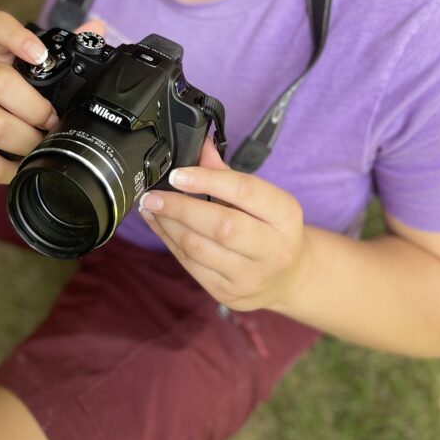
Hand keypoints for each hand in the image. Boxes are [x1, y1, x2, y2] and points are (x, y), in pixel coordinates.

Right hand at [0, 12, 104, 184]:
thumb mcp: (20, 66)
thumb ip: (59, 48)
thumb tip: (96, 27)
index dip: (17, 37)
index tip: (40, 54)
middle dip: (36, 109)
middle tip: (52, 121)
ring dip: (28, 141)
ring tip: (40, 145)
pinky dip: (13, 170)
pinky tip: (22, 165)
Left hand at [139, 138, 305, 311]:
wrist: (289, 277)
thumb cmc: (270, 228)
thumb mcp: (261, 197)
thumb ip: (226, 173)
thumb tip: (198, 145)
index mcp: (285, 215)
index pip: (244, 191)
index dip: (207, 180)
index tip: (177, 174)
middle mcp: (273, 249)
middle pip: (221, 225)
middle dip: (180, 207)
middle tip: (153, 195)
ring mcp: (250, 276)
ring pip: (199, 248)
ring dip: (168, 224)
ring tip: (150, 206)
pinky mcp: (228, 293)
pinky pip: (190, 265)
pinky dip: (169, 241)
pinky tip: (158, 224)